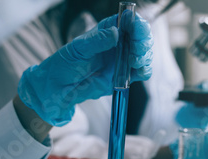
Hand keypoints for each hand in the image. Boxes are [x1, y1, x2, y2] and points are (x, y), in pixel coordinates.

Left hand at [18, 13, 152, 125]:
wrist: (61, 89)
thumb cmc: (66, 64)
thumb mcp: (79, 49)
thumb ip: (98, 41)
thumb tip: (116, 33)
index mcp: (108, 30)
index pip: (128, 20)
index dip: (137, 24)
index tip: (137, 30)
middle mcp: (119, 43)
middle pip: (142, 36)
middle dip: (144, 42)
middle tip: (136, 51)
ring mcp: (123, 59)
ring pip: (145, 53)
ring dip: (145, 56)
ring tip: (134, 62)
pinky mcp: (125, 76)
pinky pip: (142, 71)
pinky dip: (145, 70)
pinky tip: (138, 71)